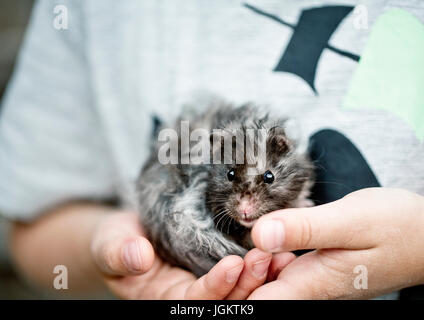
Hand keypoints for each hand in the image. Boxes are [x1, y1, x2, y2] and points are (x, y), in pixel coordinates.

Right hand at [90, 211, 288, 298]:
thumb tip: (137, 256)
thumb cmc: (118, 241)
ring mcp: (208, 284)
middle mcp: (191, 298)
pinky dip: (263, 266)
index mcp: (166, 300)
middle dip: (247, 285)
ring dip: (261, 277)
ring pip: (241, 291)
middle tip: (265, 258)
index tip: (233, 264)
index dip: (215, 288)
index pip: (195, 303)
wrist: (132, 235)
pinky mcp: (219, 267)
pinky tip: (279, 252)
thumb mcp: (111, 244)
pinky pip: (245, 273)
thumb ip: (118, 252)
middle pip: (225, 302)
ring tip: (279, 256)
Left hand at [248, 188, 423, 298]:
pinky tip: (264, 240)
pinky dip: (267, 258)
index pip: (260, 302)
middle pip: (259, 295)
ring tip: (246, 243)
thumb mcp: (349, 220)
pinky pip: (282, 272)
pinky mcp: (317, 270)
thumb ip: (305, 229)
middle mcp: (309, 288)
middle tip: (234, 250)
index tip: (223, 270)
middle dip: (237, 278)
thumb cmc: (395, 227)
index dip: (234, 290)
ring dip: (250, 268)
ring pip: (269, 284)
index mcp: (312, 283)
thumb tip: (258, 234)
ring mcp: (313, 281)